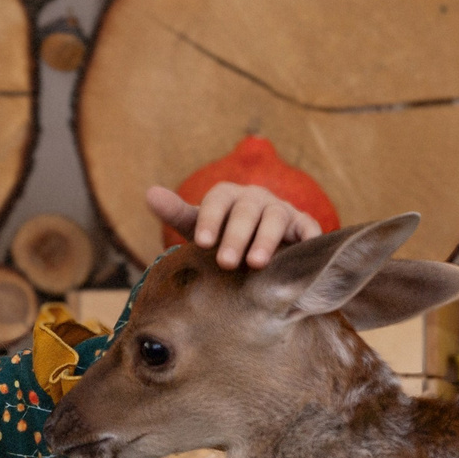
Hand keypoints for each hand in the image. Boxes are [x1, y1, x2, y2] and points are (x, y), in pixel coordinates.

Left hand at [146, 181, 322, 268]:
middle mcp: (256, 199)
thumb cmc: (224, 239)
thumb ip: (178, 213)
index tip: (202, 242)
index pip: (218, 200)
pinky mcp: (304, 226)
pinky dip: (308, 239)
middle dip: (236, 235)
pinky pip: (309, 229)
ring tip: (256, 264)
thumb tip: (149, 193)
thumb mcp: (200, 227)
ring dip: (266, 239)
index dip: (211, 219)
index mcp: (228, 196)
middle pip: (247, 211)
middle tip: (225, 262)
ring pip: (276, 218)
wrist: (259, 252)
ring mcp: (282, 211)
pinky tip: (304, 254)